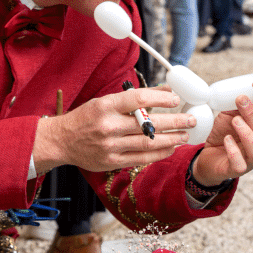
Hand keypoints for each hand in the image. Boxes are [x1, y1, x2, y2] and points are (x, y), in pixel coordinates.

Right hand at [32, 87, 192, 173]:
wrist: (62, 141)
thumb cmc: (87, 118)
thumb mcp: (106, 100)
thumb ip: (134, 98)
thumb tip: (165, 91)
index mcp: (106, 106)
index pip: (139, 99)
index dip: (161, 98)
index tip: (176, 98)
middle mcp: (108, 126)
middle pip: (148, 124)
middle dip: (174, 121)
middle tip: (191, 120)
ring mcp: (110, 146)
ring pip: (148, 143)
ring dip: (171, 139)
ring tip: (185, 135)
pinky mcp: (112, 161)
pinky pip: (141, 158)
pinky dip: (159, 153)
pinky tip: (171, 148)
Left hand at [191, 95, 252, 186]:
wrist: (210, 155)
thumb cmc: (226, 134)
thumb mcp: (232, 117)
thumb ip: (239, 108)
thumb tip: (244, 94)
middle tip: (241, 101)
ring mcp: (252, 162)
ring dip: (246, 132)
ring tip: (235, 120)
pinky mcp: (238, 170)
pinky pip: (240, 163)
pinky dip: (233, 150)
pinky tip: (227, 139)